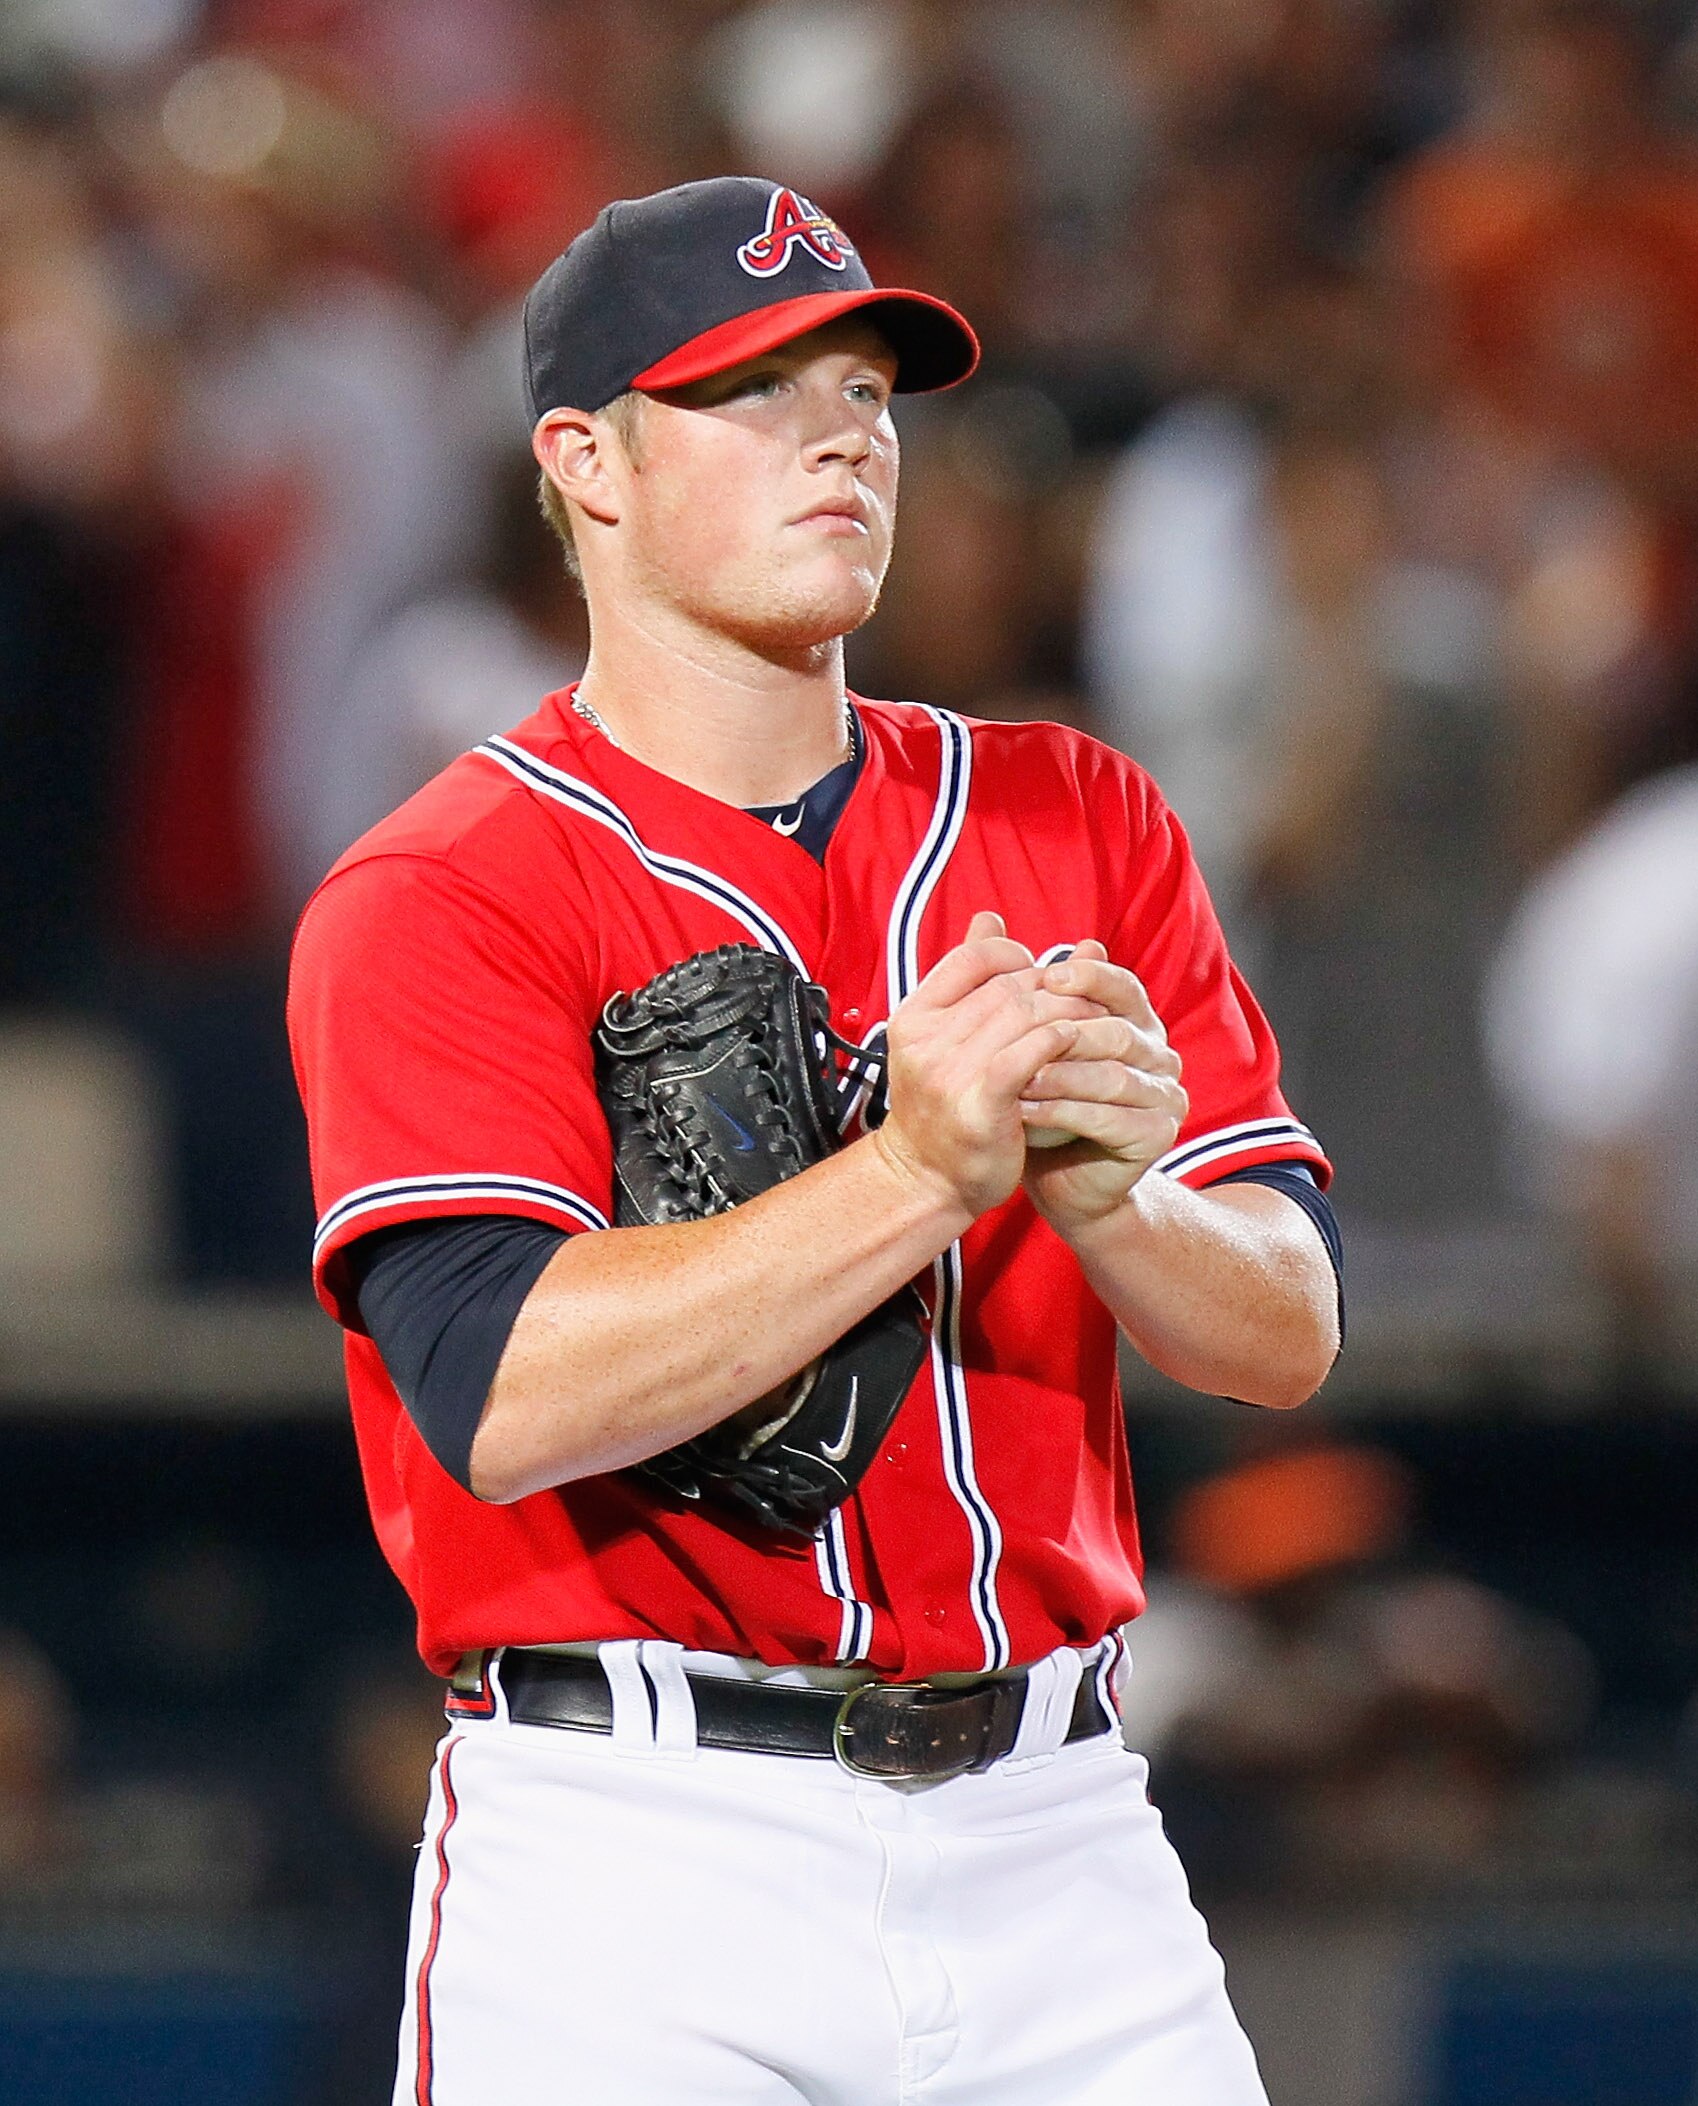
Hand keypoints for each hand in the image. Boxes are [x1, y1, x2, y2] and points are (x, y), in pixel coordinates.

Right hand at [874, 912, 1104, 1218]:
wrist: (924, 1180)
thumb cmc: (941, 1108)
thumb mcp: (941, 1037)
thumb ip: (965, 981)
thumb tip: (990, 917)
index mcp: (914, 1017)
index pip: (972, 958)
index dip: (1014, 954)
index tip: (1039, 971)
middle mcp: (926, 1039)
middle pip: (1007, 986)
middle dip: (1055, 986)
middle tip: (1089, 995)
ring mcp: (949, 1071)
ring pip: (1024, 1015)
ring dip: (1068, 1011)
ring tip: (1096, 1019)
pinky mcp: (980, 1102)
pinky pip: (1029, 1054)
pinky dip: (1058, 1040)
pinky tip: (1078, 1042)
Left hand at [1018, 941, 1186, 1229]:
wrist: (1055, 1179)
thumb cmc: (1038, 1102)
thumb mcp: (1022, 1040)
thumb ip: (1009, 981)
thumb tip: (986, 919)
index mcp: (1134, 1021)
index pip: (1120, 985)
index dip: (1088, 977)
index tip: (1044, 977)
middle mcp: (1158, 1053)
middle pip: (1117, 1030)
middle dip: (1063, 1033)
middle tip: (1014, 1038)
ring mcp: (1165, 1095)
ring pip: (1113, 1075)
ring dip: (1058, 1076)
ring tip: (1012, 1079)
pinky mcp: (1158, 1135)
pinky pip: (1111, 1118)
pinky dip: (1065, 1113)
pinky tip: (1025, 1113)